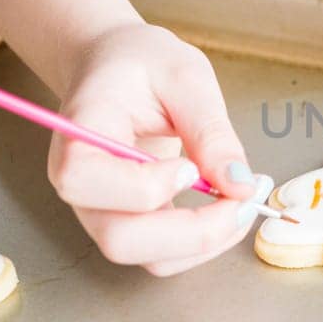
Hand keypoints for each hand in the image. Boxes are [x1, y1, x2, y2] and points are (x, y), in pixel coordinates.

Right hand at [47, 22, 261, 274]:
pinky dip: (205, 243)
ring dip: (205, 242)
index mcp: (78, 133)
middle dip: (190, 231)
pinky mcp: (128, 223)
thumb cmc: (144, 63)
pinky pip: (164, 255)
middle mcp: (79, 184)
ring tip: (245, 201)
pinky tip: (231, 207)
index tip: (191, 166)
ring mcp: (100, 210)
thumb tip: (241, 186)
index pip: (85, 180)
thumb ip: (211, 132)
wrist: (119, 67)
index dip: (142, 186)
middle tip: (241, 199)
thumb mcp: (186, 78)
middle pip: (118, 238)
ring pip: (146, 257)